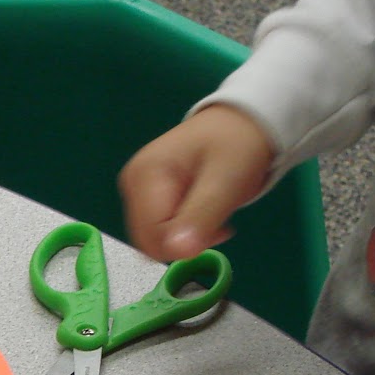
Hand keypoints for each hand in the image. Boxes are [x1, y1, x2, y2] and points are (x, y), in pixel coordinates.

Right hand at [118, 105, 273, 260]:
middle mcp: (133, 184)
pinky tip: (204, 214)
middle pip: (149, 241)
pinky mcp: (147, 198)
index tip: (217, 230)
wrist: (240, 123)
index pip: (152, 236)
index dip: (184, 244)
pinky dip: (185, 232)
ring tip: (214, 215)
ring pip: (155, 241)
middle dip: (185, 242)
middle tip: (217, 223)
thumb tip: (177, 251)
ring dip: (188, 238)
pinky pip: (160, 232)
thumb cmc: (235, 145)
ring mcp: (138, 191)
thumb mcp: (225, 181)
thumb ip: (200, 217)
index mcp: (145, 175)